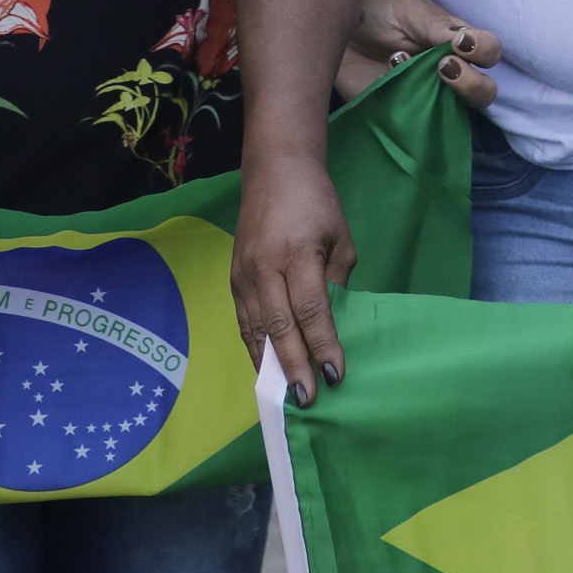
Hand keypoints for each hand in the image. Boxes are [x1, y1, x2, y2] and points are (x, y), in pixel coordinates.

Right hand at [231, 159, 353, 406]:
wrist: (275, 174)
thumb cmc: (317, 205)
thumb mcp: (341, 239)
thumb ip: (336, 282)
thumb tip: (333, 326)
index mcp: (297, 254)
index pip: (310, 310)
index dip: (321, 344)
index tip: (334, 374)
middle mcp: (263, 268)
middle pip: (278, 327)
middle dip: (293, 366)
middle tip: (307, 399)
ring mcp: (242, 276)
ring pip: (255, 330)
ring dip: (270, 366)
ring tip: (285, 396)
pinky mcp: (232, 280)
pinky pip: (244, 322)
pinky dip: (255, 349)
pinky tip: (267, 371)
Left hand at [335, 0, 502, 110]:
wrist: (342, 32)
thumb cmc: (381, 15)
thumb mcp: (408, 10)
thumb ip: (436, 25)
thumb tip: (464, 41)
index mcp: (458, 44)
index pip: (489, 51)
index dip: (484, 50)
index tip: (461, 44)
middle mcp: (451, 73)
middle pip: (484, 91)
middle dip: (471, 83)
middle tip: (443, 67)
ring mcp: (429, 97)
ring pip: (456, 114)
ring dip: (437, 98)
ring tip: (404, 70)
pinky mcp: (402, 114)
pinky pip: (414, 124)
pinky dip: (401, 109)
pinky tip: (381, 83)